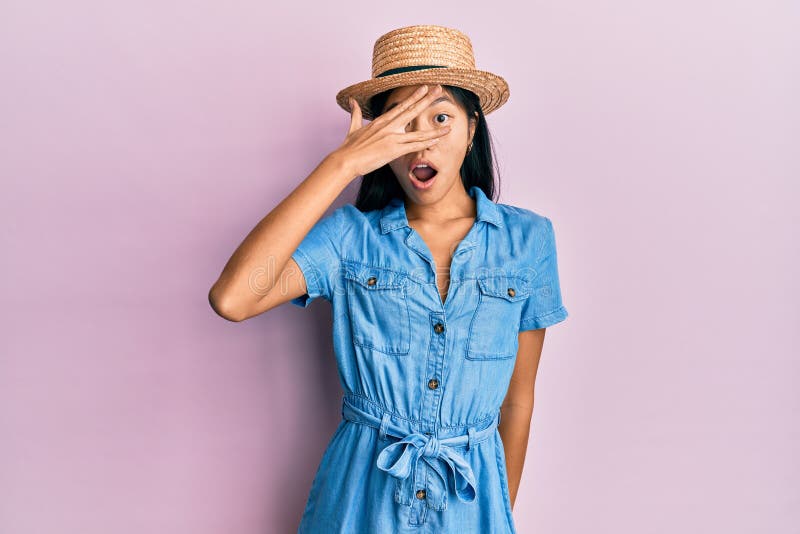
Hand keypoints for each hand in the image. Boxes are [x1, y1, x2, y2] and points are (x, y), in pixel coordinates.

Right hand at [332, 84, 451, 177]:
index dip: (414, 97)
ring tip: (448, 125)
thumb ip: (355, 113)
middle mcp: (389, 126)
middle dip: (427, 99)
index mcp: (381, 121)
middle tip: (438, 88)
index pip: (401, 106)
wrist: (346, 160)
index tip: (424, 88)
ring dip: (435, 130)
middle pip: (412, 110)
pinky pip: (415, 146)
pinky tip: (437, 141)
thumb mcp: (352, 127)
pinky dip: (427, 143)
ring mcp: (393, 137)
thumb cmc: (349, 147)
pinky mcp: (394, 150)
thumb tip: (352, 101)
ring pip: (419, 132)